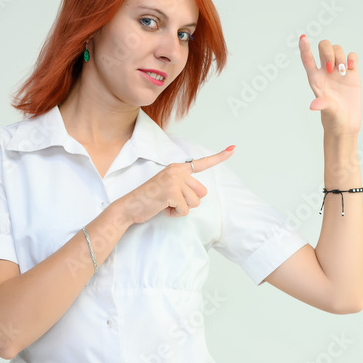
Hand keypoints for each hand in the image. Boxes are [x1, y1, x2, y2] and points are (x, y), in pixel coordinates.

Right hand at [117, 146, 235, 224]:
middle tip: (172, 200)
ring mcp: (174, 181)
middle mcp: (177, 171)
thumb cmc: (150, 199)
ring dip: (182, 208)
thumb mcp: (169, 187)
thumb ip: (184, 185)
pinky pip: (185, 210)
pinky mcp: (172, 193)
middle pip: (202, 192)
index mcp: (177, 168)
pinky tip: (164, 208)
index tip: (233, 149)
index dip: (220, 157)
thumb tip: (201, 194)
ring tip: (166, 204)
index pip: (202, 163)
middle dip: (190, 201)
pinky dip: (175, 214)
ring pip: (195, 202)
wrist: (130, 206)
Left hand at [298, 35, 361, 136]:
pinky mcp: (352, 74)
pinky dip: (352, 57)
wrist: (347, 125)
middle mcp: (325, 72)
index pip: (307, 59)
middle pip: (323, 47)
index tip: (302, 38)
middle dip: (328, 52)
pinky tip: (351, 67)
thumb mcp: (327, 112)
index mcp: (315, 79)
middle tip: (333, 69)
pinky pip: (351, 56)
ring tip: (342, 72)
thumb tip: (313, 105)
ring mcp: (339, 72)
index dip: (304, 47)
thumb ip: (321, 105)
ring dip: (340, 56)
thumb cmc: (333, 120)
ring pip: (337, 49)